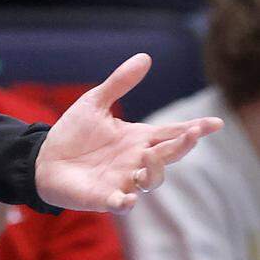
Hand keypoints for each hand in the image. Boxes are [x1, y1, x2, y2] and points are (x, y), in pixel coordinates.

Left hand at [35, 54, 221, 213]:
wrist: (44, 159)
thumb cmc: (73, 133)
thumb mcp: (95, 102)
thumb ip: (119, 83)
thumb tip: (145, 57)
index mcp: (138, 138)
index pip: (171, 133)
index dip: (194, 129)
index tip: (215, 123)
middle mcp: (137, 160)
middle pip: (168, 155)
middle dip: (182, 146)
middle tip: (191, 134)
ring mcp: (123, 180)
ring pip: (151, 180)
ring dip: (154, 171)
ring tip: (150, 158)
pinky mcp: (105, 196)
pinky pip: (121, 202)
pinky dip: (126, 201)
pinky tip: (129, 197)